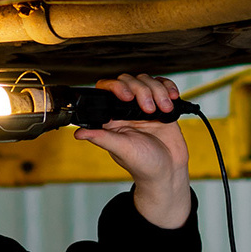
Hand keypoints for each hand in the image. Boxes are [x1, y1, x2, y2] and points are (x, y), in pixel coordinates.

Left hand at [73, 74, 190, 227]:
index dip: (116, 87)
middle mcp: (125, 109)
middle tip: (148, 110)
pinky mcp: (161, 105)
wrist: (169, 171)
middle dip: (141, 90)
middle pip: (129, 80)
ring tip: (163, 109)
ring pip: (147, 80)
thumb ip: (101, 138)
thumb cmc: (143, 164)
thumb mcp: (121, 150)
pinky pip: (163, 85)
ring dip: (157, 91)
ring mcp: (143, 105)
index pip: (107, 89)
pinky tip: (172, 98)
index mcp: (111, 118)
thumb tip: (78, 133)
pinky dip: (168, 87)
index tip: (127, 97)